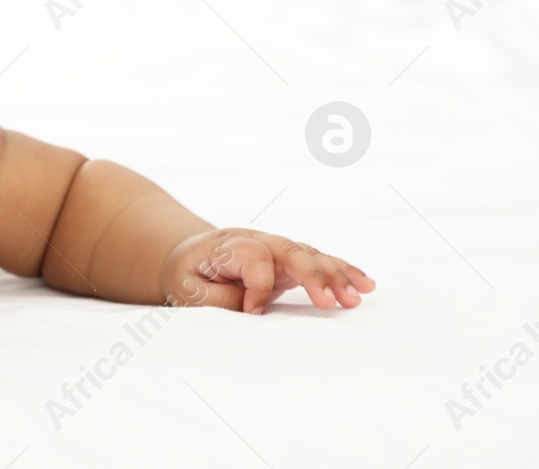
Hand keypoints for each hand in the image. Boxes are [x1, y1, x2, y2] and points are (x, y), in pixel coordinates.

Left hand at [160, 227, 376, 313]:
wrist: (189, 256)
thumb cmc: (188, 275)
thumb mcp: (188, 290)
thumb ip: (221, 300)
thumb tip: (256, 310)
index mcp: (227, 245)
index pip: (253, 258)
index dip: (257, 287)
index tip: (253, 312)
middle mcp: (256, 241)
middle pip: (289, 250)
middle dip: (312, 275)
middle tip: (331, 303)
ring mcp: (275, 250)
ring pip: (309, 255)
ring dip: (335, 275)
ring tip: (356, 298)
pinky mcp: (289, 263)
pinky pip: (319, 263)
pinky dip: (342, 272)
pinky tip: (365, 284)